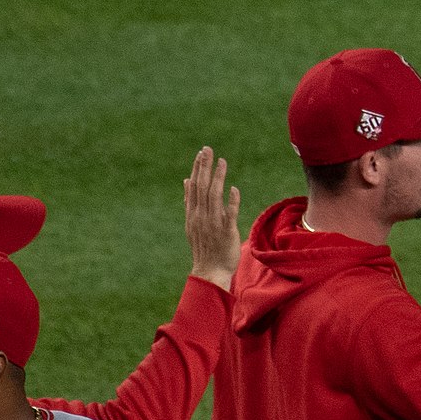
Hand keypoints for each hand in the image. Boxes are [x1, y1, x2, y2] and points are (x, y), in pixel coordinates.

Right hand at [183, 147, 242, 288]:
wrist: (210, 270)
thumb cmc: (204, 246)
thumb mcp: (192, 222)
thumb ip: (190, 201)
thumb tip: (186, 180)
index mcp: (193, 212)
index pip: (195, 186)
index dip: (198, 169)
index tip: (201, 153)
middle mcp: (201, 215)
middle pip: (202, 187)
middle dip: (205, 167)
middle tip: (208, 149)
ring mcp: (213, 223)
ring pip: (214, 196)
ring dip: (218, 178)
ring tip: (222, 162)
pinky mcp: (226, 232)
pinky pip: (229, 214)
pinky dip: (231, 201)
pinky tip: (234, 188)